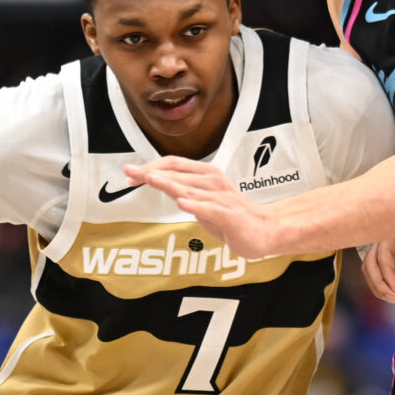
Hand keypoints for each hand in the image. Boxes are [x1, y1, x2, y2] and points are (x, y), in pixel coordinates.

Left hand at [122, 158, 282, 258]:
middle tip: (130, 173)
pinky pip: (211, 209)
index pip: (174, 164)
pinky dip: (196, 205)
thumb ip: (181, 189)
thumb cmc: (231, 215)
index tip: (130, 174)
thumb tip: (154, 179)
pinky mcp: (230, 216)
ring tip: (151, 179)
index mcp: (206, 174)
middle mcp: (213, 181)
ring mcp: (222, 198)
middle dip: (152, 173)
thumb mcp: (201, 199)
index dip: (151, 166)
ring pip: (191, 188)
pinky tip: (182, 203)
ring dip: (170, 184)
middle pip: (178, 173)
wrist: (264, 230)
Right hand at [360, 233, 394, 301]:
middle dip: (379, 284)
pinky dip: (378, 284)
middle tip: (394, 298)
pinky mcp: (385, 253)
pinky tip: (389, 293)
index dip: (387, 273)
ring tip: (392, 299)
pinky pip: (374, 270)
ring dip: (377, 287)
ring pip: (369, 269)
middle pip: (369, 264)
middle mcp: (383, 240)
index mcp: (392, 232)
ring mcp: (382, 247)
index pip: (383, 254)